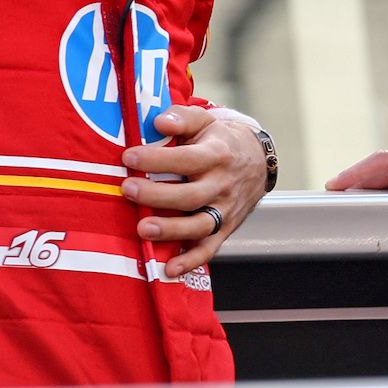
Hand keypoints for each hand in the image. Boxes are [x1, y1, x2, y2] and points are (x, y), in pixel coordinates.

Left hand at [124, 107, 270, 277]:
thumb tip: (159, 122)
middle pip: (190, 195)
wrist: (259, 160)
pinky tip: (170, 268)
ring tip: (143, 229)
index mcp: (217, 155)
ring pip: (199, 225)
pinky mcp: (225, 228)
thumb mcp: (205, 121)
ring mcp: (225, 210)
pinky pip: (209, 248)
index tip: (129, 157)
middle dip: (157, 195)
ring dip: (171, 230)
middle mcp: (222, 184)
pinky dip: (191, 261)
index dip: (157, 158)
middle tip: (128, 189)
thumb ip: (182, 118)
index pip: (186, 159)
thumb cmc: (221, 141)